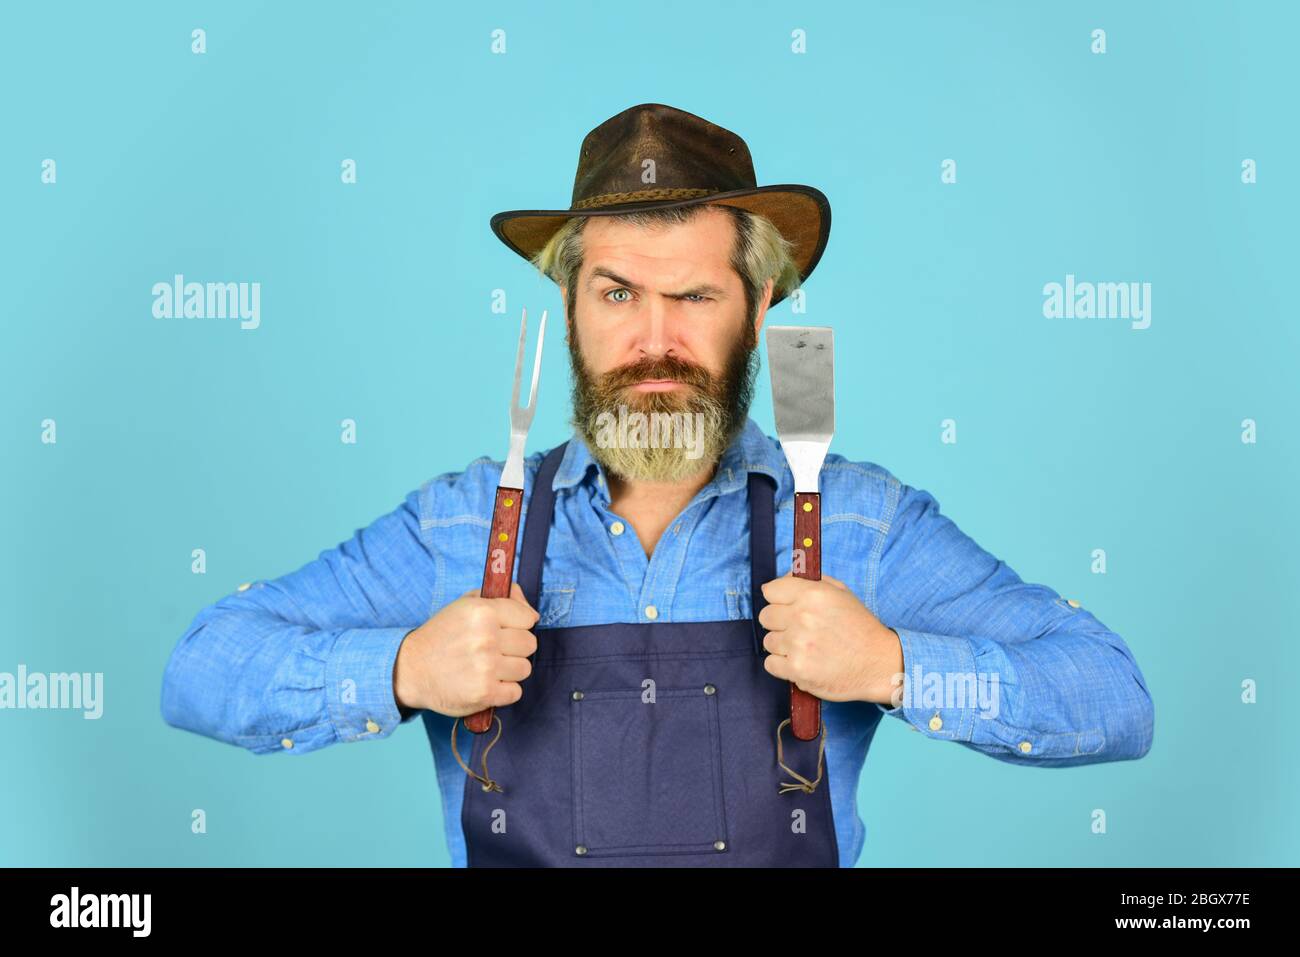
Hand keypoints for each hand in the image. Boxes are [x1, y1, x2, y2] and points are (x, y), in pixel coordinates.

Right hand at [393, 582, 539, 716]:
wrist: (411, 668)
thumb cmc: (442, 634)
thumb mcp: (466, 604)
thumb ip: (502, 598)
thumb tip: (532, 612)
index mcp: (483, 612)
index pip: (528, 618)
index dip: (518, 625)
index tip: (505, 630)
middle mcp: (486, 638)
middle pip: (530, 644)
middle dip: (515, 648)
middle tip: (495, 650)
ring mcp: (486, 667)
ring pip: (525, 668)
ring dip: (510, 670)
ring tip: (489, 667)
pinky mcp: (485, 693)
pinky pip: (516, 692)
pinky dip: (503, 691)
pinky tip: (486, 683)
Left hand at [758, 572, 903, 704]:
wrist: (878, 663)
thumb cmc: (860, 628)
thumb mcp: (841, 593)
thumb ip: (810, 581)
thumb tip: (781, 580)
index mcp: (813, 594)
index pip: (770, 590)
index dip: (778, 599)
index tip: (786, 606)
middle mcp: (803, 617)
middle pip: (765, 617)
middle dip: (779, 623)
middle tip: (798, 629)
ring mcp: (798, 645)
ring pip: (768, 641)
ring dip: (783, 645)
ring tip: (805, 648)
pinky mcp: (797, 669)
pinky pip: (771, 664)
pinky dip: (783, 665)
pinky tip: (802, 662)